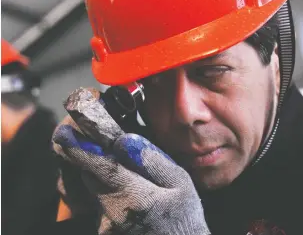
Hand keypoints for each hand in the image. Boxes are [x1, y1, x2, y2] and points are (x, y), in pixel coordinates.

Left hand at [53, 125, 209, 234]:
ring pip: (94, 189)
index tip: (64, 133)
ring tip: (134, 183)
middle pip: (90, 176)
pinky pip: (100, 204)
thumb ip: (153, 161)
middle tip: (109, 148)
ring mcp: (105, 225)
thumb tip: (124, 141)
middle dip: (93, 159)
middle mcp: (112, 212)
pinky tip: (133, 199)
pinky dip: (110, 194)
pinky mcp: (104, 231)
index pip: (99, 166)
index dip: (78, 148)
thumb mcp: (180, 183)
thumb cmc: (183, 216)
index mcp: (133, 195)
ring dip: (105, 178)